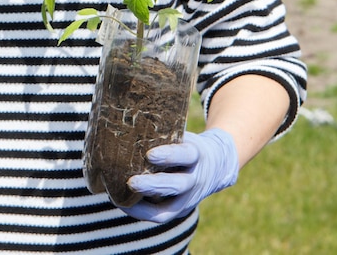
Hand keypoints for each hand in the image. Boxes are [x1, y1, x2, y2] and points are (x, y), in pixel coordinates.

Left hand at [120, 128, 238, 222]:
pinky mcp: (181, 209)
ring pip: (170, 208)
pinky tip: (124, 204)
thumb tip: (127, 120)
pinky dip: (142, 213)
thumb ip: (162, 132)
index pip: (185, 155)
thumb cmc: (186, 144)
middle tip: (131, 182)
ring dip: (144, 206)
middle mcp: (195, 179)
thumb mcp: (182, 135)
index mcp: (196, 154)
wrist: (216, 166)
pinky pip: (162, 216)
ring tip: (121, 199)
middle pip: (177, 185)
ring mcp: (189, 198)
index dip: (169, 156)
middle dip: (153, 185)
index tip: (149, 154)